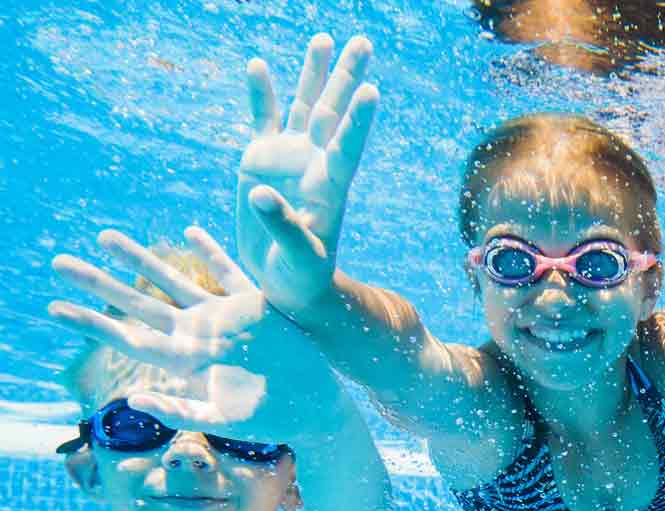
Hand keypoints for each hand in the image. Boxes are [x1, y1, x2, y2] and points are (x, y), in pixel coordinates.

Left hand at [49, 228, 292, 437]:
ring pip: (172, 281)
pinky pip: (226, 272)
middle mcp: (197, 335)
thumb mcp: (222, 421)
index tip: (54, 308)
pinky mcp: (253, 306)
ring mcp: (223, 318)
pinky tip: (189, 232)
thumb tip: (134, 402)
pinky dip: (209, 252)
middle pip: (137, 304)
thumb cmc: (271, 419)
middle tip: (58, 263)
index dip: (90, 323)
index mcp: (185, 360)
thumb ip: (180, 412)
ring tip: (104, 237)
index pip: (127, 337)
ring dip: (139, 260)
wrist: (315, 405)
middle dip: (99, 284)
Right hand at [237, 34, 377, 315]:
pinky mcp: (261, 161)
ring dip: (313, 74)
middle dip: (346, 78)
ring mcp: (289, 158)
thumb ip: (283, 226)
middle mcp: (314, 164)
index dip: (357, 121)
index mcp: (331, 187)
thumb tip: (260, 193)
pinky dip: (260, 94)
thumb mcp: (298, 258)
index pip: (347, 148)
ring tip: (324, 38)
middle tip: (363, 42)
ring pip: (305, 107)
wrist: (286, 283)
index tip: (371, 92)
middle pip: (334, 113)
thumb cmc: (302, 277)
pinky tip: (257, 65)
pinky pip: (263, 120)